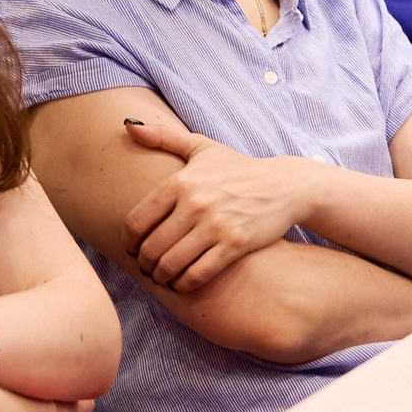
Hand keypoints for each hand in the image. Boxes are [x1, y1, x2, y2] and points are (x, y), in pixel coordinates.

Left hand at [122, 121, 312, 292]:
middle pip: (151, 247)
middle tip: (146, 268)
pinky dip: (184, 284)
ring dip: (161, 276)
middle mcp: (195, 203)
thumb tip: (128, 127)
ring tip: (162, 277)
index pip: (137, 221)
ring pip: (171, 264)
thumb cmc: (238, 169)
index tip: (131, 249)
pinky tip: (183, 283)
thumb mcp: (201, 147)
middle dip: (144, 263)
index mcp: (180, 182)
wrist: (284, 185)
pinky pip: (198, 274)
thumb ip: (163, 137)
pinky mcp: (235, 244)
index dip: (128, 242)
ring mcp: (216, 225)